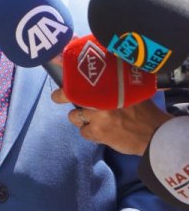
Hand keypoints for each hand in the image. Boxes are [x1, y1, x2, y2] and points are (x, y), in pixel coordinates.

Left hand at [51, 90, 170, 154]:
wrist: (153, 133)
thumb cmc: (144, 111)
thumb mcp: (131, 91)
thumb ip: (115, 85)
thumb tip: (99, 77)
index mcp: (108, 86)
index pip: (81, 79)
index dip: (68, 80)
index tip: (60, 79)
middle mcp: (100, 99)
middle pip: (70, 96)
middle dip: (61, 96)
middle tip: (57, 97)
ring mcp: (97, 116)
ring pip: (74, 116)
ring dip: (80, 118)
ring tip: (92, 120)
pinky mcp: (97, 132)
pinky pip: (83, 132)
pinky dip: (90, 133)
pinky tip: (100, 133)